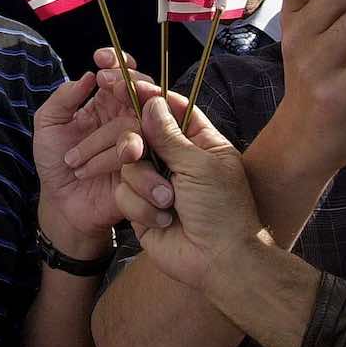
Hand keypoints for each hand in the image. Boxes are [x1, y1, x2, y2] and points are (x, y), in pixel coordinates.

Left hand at [32, 48, 145, 253]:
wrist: (60, 203)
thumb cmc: (55, 161)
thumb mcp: (48, 125)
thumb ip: (64, 98)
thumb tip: (88, 75)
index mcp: (106, 103)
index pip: (122, 74)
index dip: (117, 61)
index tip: (100, 58)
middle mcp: (126, 118)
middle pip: (143, 90)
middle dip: (127, 82)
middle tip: (107, 85)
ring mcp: (138, 142)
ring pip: (134, 124)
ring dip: (98, 140)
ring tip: (72, 160)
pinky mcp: (143, 167)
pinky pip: (135, 155)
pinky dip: (107, 161)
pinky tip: (85, 172)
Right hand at [112, 92, 259, 294]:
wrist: (218, 261)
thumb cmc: (222, 211)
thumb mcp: (200, 166)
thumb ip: (170, 135)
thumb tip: (152, 102)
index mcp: (200, 142)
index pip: (174, 109)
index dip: (152, 97)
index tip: (130, 85)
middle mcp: (176, 159)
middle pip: (141, 134)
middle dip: (137, 146)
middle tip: (134, 152)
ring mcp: (156, 182)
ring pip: (128, 165)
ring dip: (146, 185)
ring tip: (169, 203)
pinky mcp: (140, 206)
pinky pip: (123, 193)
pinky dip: (141, 207)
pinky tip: (163, 220)